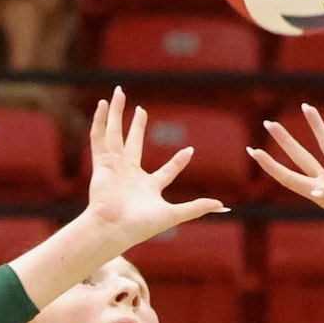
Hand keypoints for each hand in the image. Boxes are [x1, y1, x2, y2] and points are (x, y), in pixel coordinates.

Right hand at [80, 88, 225, 247]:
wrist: (113, 228)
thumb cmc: (140, 225)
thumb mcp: (174, 215)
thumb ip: (196, 208)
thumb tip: (224, 206)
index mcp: (149, 187)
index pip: (168, 171)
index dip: (179, 162)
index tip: (190, 150)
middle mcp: (130, 175)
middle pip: (134, 144)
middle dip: (137, 127)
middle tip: (141, 109)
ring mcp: (114, 167)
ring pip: (115, 134)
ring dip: (116, 114)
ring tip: (118, 94)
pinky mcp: (101, 163)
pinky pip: (99, 137)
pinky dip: (100, 121)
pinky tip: (103, 105)